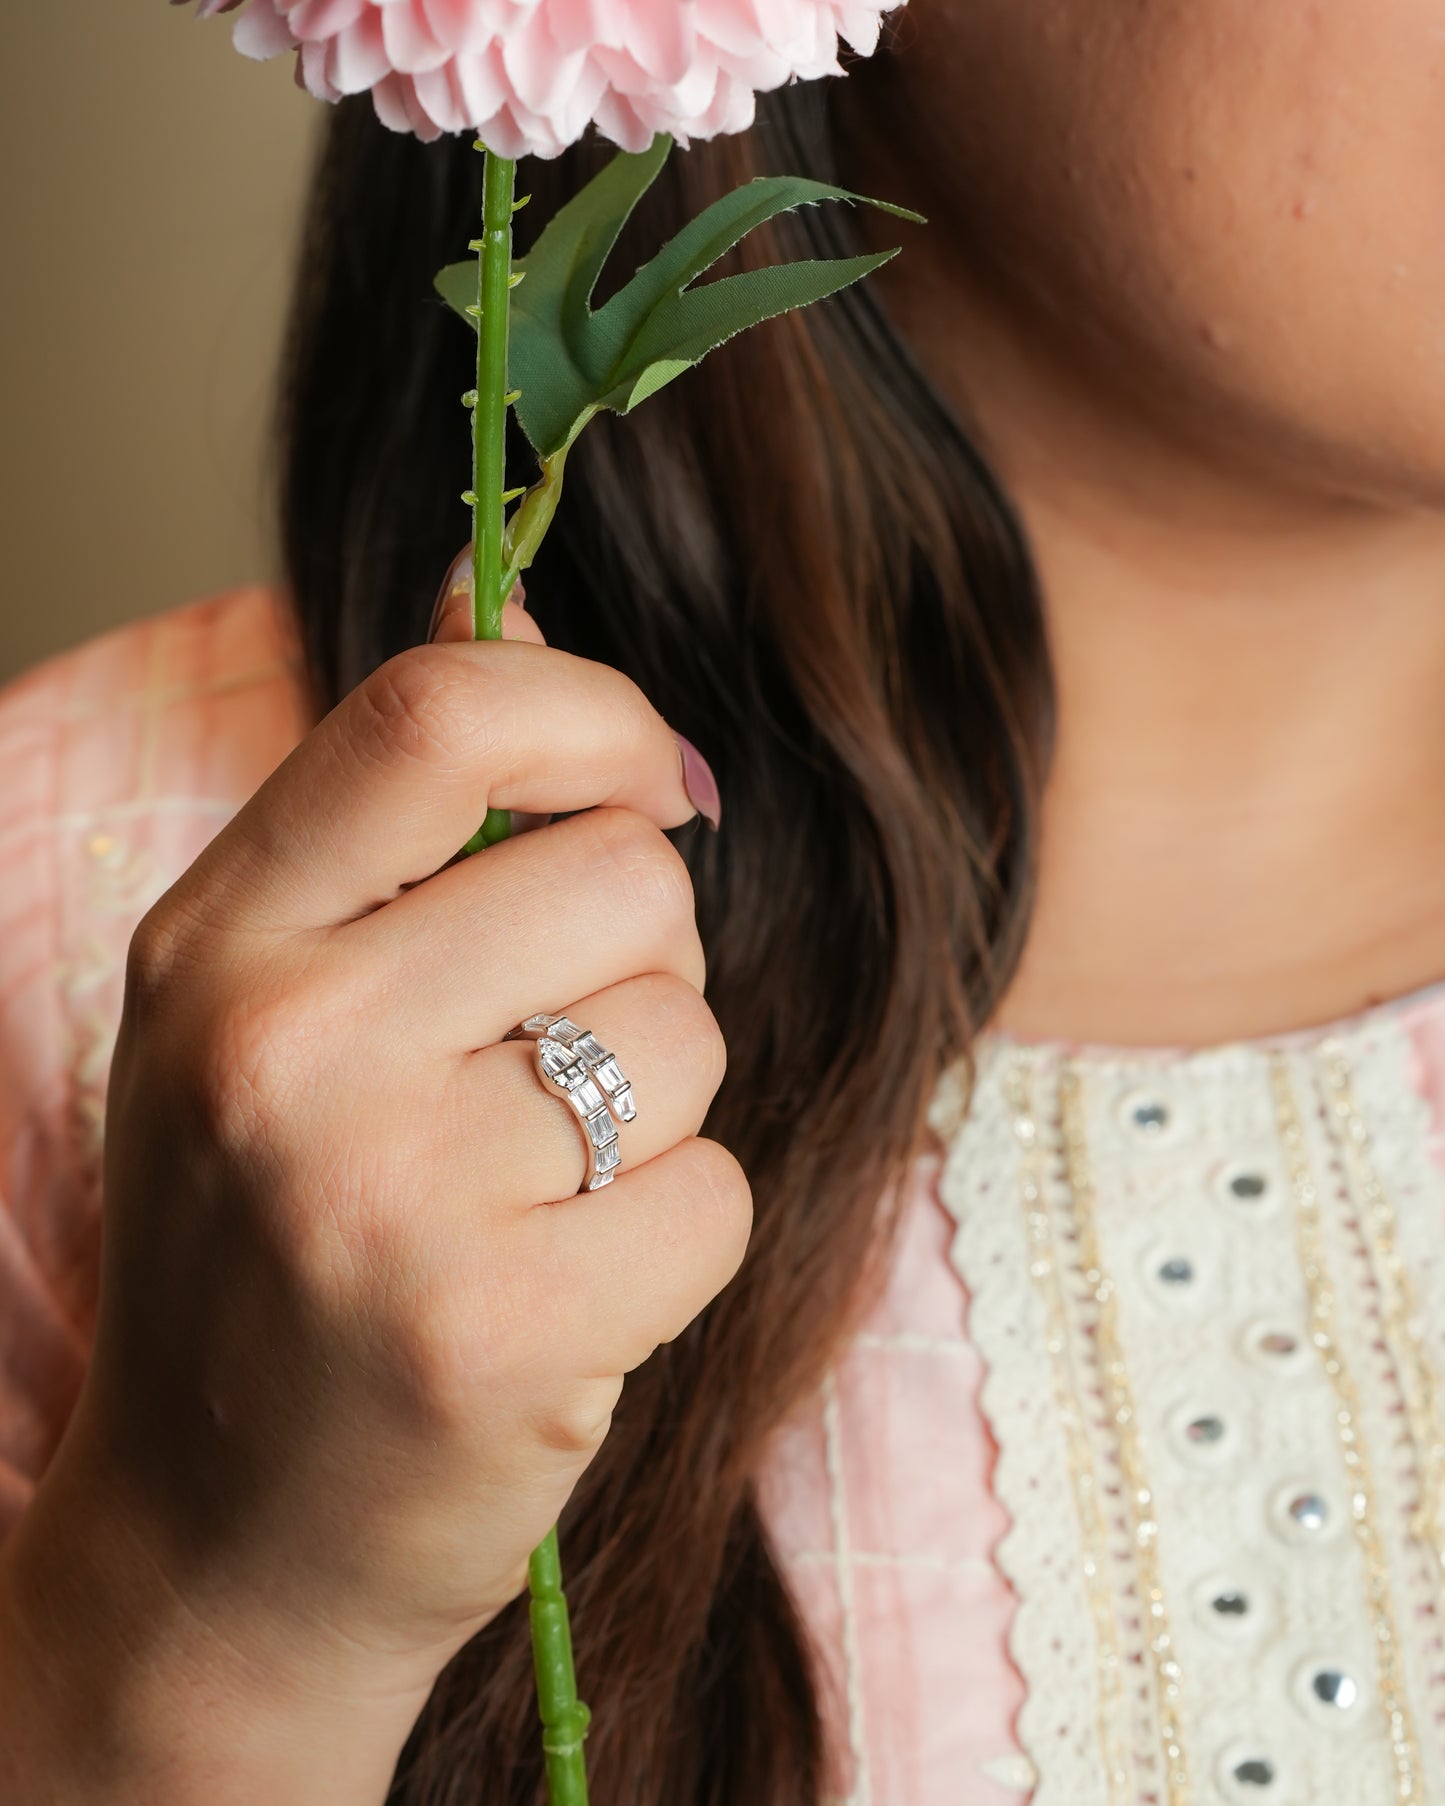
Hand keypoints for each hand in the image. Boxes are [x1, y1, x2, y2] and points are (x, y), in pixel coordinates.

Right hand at [0, 560, 748, 1802]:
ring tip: (533, 1202)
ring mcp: (381, 1197)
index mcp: (220, 940)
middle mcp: (282, 1046)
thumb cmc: (268, 1251)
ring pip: (685, 1040)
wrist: (214, 1548)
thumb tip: (509, 597)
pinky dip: (678, 1245)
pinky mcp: (493, 1336)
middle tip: (556, 1069)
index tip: (651, 781)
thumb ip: (396, 817)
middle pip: (621, 879)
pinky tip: (568, 1298)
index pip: (435, 713)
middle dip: (643, 963)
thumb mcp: (268, 1010)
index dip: (595, 716)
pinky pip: (716, 1194)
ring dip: (657, 1116)